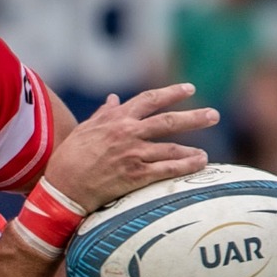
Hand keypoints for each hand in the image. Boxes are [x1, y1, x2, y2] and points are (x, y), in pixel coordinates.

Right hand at [41, 83, 215, 213]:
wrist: (63, 187)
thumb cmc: (69, 158)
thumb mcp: (85, 129)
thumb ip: (104, 114)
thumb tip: (114, 99)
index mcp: (117, 118)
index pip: (150, 100)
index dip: (171, 93)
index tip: (189, 89)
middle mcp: (128, 132)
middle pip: (168, 121)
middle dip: (194, 117)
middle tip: (214, 115)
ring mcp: (133, 154)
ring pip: (171, 147)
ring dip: (191, 149)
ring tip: (205, 155)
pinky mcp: (135, 175)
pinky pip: (166, 169)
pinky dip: (185, 166)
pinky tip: (198, 165)